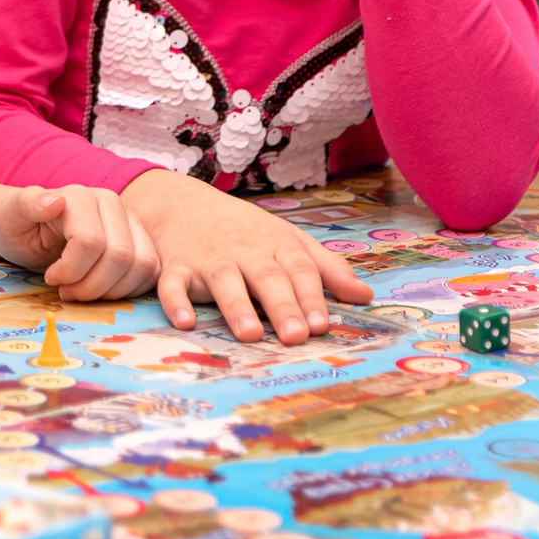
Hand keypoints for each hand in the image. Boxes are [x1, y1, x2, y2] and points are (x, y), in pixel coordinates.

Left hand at [0, 185, 158, 302]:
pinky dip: (128, 291)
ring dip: (111, 291)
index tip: (50, 277)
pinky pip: (151, 273)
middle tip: (66, 291)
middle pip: (121, 257)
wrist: (30, 231)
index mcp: (81, 196)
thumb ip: (26, 204)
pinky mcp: (141, 242)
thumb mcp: (10, 216)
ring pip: (142, 266)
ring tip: (82, 291)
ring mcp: (130, 223)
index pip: (91, 243)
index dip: (71, 270)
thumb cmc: (17, 225)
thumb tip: (53, 202)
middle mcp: (111, 204)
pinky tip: (101, 291)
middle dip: (92, 286)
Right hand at [122, 169, 371, 344]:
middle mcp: (245, 251)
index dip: (311, 296)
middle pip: (266, 277)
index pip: (299, 270)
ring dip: (237, 306)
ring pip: (224, 280)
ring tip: (250, 334)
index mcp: (276, 244)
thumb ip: (327, 268)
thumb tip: (365, 297)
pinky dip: (176, 301)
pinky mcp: (177, 267)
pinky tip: (184, 322)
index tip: (322, 325)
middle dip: (282, 305)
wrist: (182, 202)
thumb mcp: (288, 240)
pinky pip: (173, 284)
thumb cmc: (245, 230)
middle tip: (296, 335)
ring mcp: (209, 258)